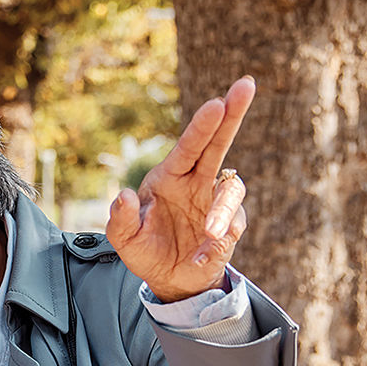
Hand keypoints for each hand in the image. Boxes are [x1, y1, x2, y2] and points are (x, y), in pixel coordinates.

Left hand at [106, 76, 254, 302]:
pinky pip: (232, 229)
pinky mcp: (231, 228)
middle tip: (246, 85)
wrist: (168, 280)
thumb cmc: (144, 249)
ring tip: (210, 233)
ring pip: (231, 189)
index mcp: (170, 177)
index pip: (188, 146)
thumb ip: (120, 219)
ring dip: (223, 208)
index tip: (216, 103)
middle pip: (219, 143)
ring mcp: (216, 203)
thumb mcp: (124, 239)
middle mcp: (197, 182)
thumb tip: (122, 195)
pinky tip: (202, 256)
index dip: (202, 125)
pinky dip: (218, 243)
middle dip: (233, 114)